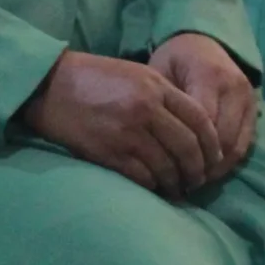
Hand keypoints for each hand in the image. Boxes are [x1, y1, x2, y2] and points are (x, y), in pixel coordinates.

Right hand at [20, 49, 224, 199]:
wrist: (50, 85)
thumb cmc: (92, 78)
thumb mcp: (134, 74)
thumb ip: (162, 96)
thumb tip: (189, 128)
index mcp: (156, 85)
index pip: (199, 118)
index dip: (211, 143)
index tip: (214, 158)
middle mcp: (147, 108)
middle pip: (188, 146)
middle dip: (198, 168)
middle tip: (197, 180)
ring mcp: (128, 131)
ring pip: (168, 166)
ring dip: (176, 182)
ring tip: (177, 189)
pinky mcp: (110, 152)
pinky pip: (143, 177)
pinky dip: (153, 187)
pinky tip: (155, 190)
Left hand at [148, 32, 257, 182]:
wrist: (203, 40)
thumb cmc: (174, 59)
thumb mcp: (160, 72)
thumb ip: (162, 104)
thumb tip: (155, 146)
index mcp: (209, 75)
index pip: (203, 124)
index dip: (188, 151)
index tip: (170, 168)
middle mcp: (234, 86)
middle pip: (222, 139)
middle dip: (203, 165)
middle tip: (183, 182)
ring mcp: (249, 97)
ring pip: (237, 146)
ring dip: (217, 168)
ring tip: (196, 180)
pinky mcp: (255, 107)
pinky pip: (246, 144)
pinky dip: (229, 161)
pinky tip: (210, 170)